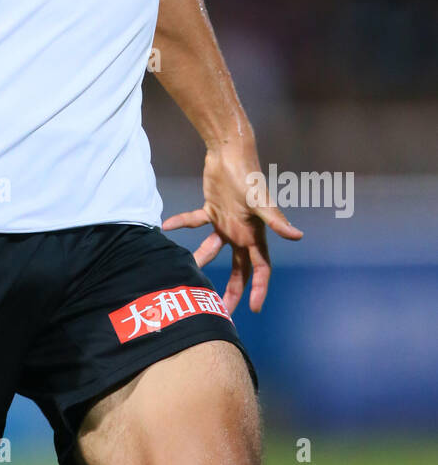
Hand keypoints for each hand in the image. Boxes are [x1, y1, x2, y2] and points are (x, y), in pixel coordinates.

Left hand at [161, 138, 302, 313]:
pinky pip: (195, 221)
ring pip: (214, 250)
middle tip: (222, 311)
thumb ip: (276, 220)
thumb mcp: (261, 201)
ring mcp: (226, 221)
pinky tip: (166, 226)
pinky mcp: (212, 208)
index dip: (258, 288)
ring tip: (189, 277)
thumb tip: (297, 236)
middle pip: (239, 267)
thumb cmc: (248, 177)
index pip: (260, 268)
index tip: (252, 309)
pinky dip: (182, 223)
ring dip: (202, 262)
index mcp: (255, 234)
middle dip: (233, 290)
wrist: (231, 152)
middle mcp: (242, 232)